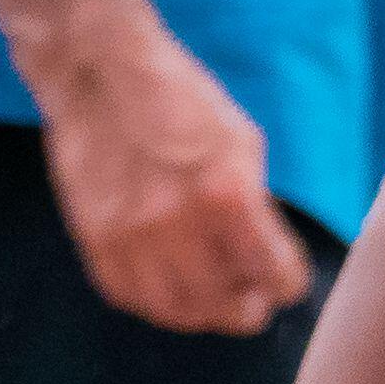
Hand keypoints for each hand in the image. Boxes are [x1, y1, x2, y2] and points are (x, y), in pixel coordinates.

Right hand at [36, 20, 311, 335]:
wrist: (99, 70)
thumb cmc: (180, 100)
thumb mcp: (241, 143)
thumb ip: (256, 206)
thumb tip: (264, 257)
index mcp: (227, 194)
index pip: (275, 276)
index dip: (287, 282)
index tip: (283, 278)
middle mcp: (179, 223)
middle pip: (229, 308)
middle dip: (248, 307)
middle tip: (249, 300)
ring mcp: (133, 235)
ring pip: (179, 311)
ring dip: (203, 313)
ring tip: (211, 298)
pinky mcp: (96, 238)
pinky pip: (132, 296)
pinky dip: (157, 301)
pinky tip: (170, 286)